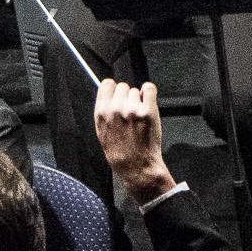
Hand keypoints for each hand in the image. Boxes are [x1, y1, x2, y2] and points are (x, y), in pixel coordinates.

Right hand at [94, 80, 174, 200]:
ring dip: (138, 100)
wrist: (136, 166)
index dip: (113, 90)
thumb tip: (109, 94)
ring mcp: (132, 109)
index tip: (117, 96)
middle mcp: (115, 109)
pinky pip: (149, 89)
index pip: (107, 84)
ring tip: (138, 117)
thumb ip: (104, 111)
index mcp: (102, 113)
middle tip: (129, 112)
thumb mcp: (102, 132)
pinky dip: (149, 93)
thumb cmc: (120, 152)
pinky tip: (147, 103)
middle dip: (126, 96)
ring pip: (135, 91)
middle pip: (122, 86)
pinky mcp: (148, 111)